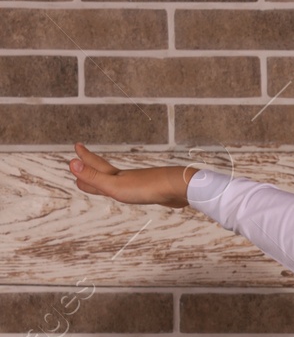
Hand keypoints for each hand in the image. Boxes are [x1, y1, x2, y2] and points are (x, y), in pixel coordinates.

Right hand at [66, 143, 193, 208]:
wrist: (180, 188)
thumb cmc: (147, 188)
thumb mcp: (114, 185)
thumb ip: (93, 177)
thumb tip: (70, 162)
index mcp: (116, 175)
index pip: (95, 165)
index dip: (84, 157)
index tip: (77, 145)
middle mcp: (128, 177)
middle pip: (106, 171)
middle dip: (93, 165)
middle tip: (84, 157)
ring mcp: (142, 183)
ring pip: (122, 180)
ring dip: (110, 178)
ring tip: (107, 179)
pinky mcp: (154, 192)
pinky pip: (138, 189)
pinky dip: (130, 189)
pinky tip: (137, 192)